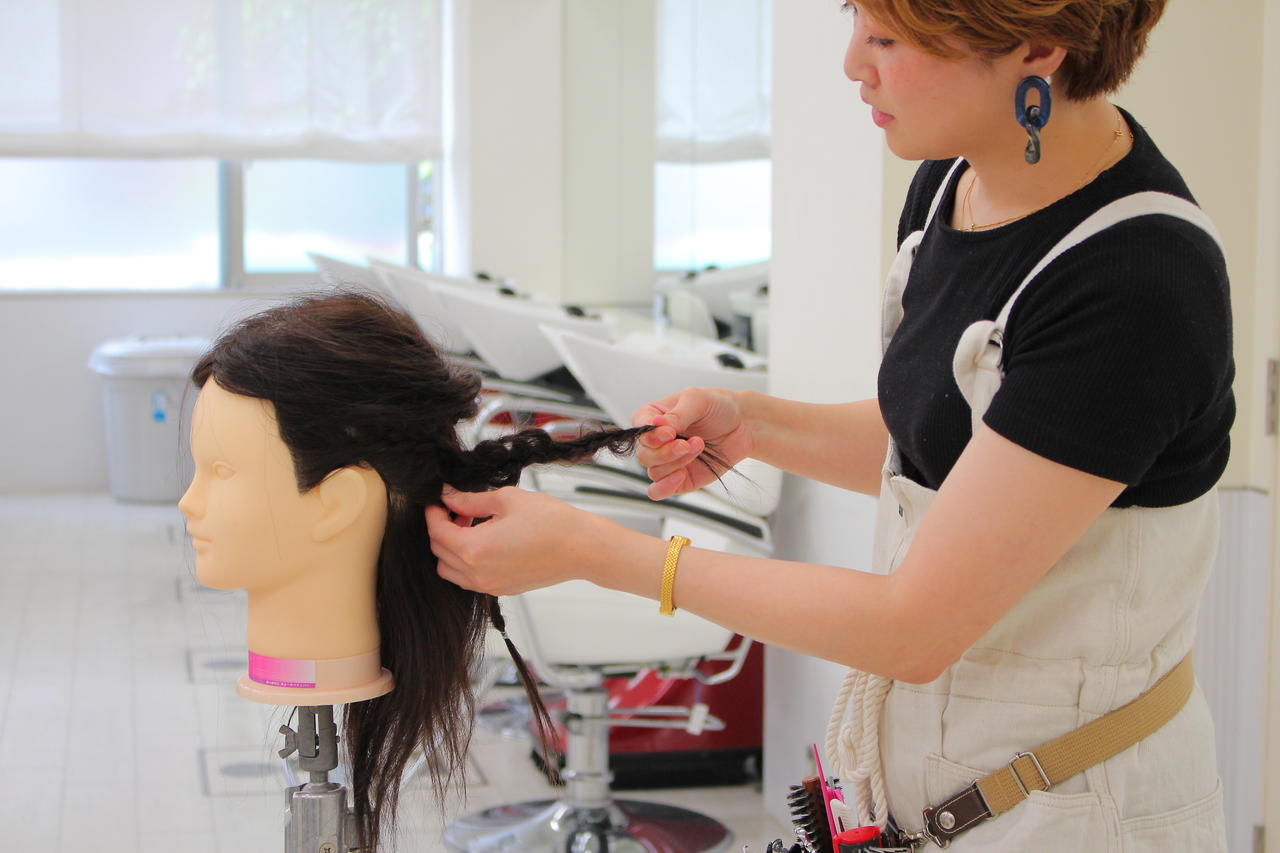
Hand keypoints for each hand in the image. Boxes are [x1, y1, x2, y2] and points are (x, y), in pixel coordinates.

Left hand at [425, 486, 601, 594]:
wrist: (581, 548)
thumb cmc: (552, 522)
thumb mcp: (507, 499)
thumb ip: (471, 500)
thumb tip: (449, 496)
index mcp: (475, 548)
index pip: (437, 531)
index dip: (434, 512)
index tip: (440, 500)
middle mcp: (478, 573)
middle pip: (439, 552)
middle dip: (443, 528)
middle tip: (459, 509)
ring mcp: (489, 585)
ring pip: (449, 571)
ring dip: (451, 549)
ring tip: (472, 527)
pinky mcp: (502, 589)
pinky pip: (469, 580)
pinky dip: (466, 563)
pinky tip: (485, 543)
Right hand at [632, 387, 752, 499]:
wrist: (742, 424)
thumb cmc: (717, 407)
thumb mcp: (697, 400)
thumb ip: (676, 415)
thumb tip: (657, 426)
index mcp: (654, 417)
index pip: (638, 430)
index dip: (651, 435)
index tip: (670, 432)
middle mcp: (656, 441)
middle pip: (644, 455)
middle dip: (667, 451)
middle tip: (688, 443)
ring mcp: (667, 461)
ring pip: (654, 472)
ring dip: (677, 462)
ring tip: (699, 447)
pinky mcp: (679, 478)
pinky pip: (658, 491)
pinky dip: (665, 487)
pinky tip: (682, 475)